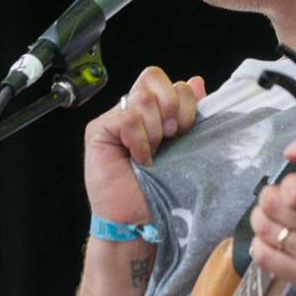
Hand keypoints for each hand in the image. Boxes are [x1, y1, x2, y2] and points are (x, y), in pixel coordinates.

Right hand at [83, 66, 204, 224]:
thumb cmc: (161, 188)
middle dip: (172, 107)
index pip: (171, 80)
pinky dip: (139, 140)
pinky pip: (127, 118)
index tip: (185, 130)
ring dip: (154, 130)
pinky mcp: (99, 130)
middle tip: (170, 137)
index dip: (185, 101)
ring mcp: (115, 117)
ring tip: (151, 154)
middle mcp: (134, 108)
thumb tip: (196, 81)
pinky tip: (138, 158)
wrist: (138, 219)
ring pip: (142, 98)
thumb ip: (190, 113)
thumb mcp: (185, 146)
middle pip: (154, 76)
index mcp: (157, 109)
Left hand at [248, 127, 295, 295]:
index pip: (295, 191)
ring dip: (264, 218)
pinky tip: (278, 239)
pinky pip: (262, 256)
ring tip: (280, 217)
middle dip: (271, 196)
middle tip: (282, 199)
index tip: (295, 184)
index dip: (287, 182)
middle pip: (271, 206)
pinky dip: (263, 243)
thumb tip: (291, 151)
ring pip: (262, 229)